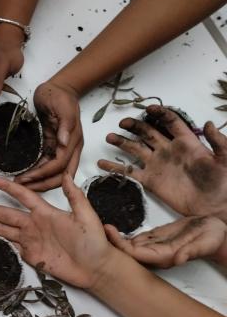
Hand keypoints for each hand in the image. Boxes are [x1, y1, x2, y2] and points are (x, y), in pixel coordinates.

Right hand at [0, 174, 118, 288]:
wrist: (96, 268)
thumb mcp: (87, 216)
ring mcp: (30, 240)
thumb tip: (66, 175)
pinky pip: (9, 246)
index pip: (21, 196)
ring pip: (1, 230)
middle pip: (3, 214)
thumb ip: (75, 197)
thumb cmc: (95, 242)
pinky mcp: (30, 256)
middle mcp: (34, 224)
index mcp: (45, 212)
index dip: (6, 188)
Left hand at [16, 80, 83, 190]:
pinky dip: (37, 174)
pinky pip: (46, 166)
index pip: (59, 164)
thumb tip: (63, 141)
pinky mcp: (52, 147)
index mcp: (73, 141)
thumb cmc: (58, 95)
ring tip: (20, 186)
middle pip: (60, 176)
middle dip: (42, 184)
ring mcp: (61, 149)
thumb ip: (65, 123)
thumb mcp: (62, 105)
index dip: (43, 173)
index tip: (25, 178)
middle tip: (21, 188)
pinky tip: (24, 177)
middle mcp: (69, 149)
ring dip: (39, 183)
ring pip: (54, 175)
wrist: (57, 88)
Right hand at [98, 106, 226, 221]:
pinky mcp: (150, 181)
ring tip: (109, 137)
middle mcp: (168, 151)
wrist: (214, 207)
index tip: (148, 109)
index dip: (160, 114)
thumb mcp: (225, 159)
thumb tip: (209, 123)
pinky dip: (115, 167)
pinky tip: (101, 163)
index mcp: (186, 142)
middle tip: (123, 123)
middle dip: (135, 126)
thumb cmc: (223, 182)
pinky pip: (129, 172)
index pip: (170, 122)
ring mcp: (157, 165)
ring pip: (136, 149)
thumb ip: (219, 141)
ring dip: (122, 142)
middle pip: (148, 132)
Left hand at [106, 216, 226, 267]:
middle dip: (111, 242)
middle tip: (94, 228)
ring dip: (114, 238)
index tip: (107, 233)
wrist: (218, 233)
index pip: (136, 253)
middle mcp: (155, 253)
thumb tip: (179, 260)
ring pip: (128, 244)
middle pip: (127, 250)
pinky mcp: (155, 237)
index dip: (120, 245)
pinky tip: (110, 228)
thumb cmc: (214, 238)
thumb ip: (192, 251)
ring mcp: (154, 245)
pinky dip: (123, 234)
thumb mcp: (205, 242)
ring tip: (96, 227)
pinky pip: (135, 238)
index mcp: (164, 255)